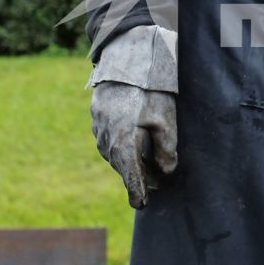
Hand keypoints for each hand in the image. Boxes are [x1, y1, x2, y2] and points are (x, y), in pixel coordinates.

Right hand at [92, 82, 178, 207]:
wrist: (125, 59)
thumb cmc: (148, 89)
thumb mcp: (165, 119)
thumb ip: (166, 148)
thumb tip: (166, 171)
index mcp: (123, 143)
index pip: (130, 176)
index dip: (137, 192)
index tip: (141, 205)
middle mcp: (106, 140)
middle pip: (123, 167)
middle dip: (138, 177)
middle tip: (155, 186)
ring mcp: (98, 129)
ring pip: (115, 154)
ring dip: (130, 162)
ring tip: (147, 167)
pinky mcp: (97, 119)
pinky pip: (109, 141)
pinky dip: (122, 147)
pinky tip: (134, 144)